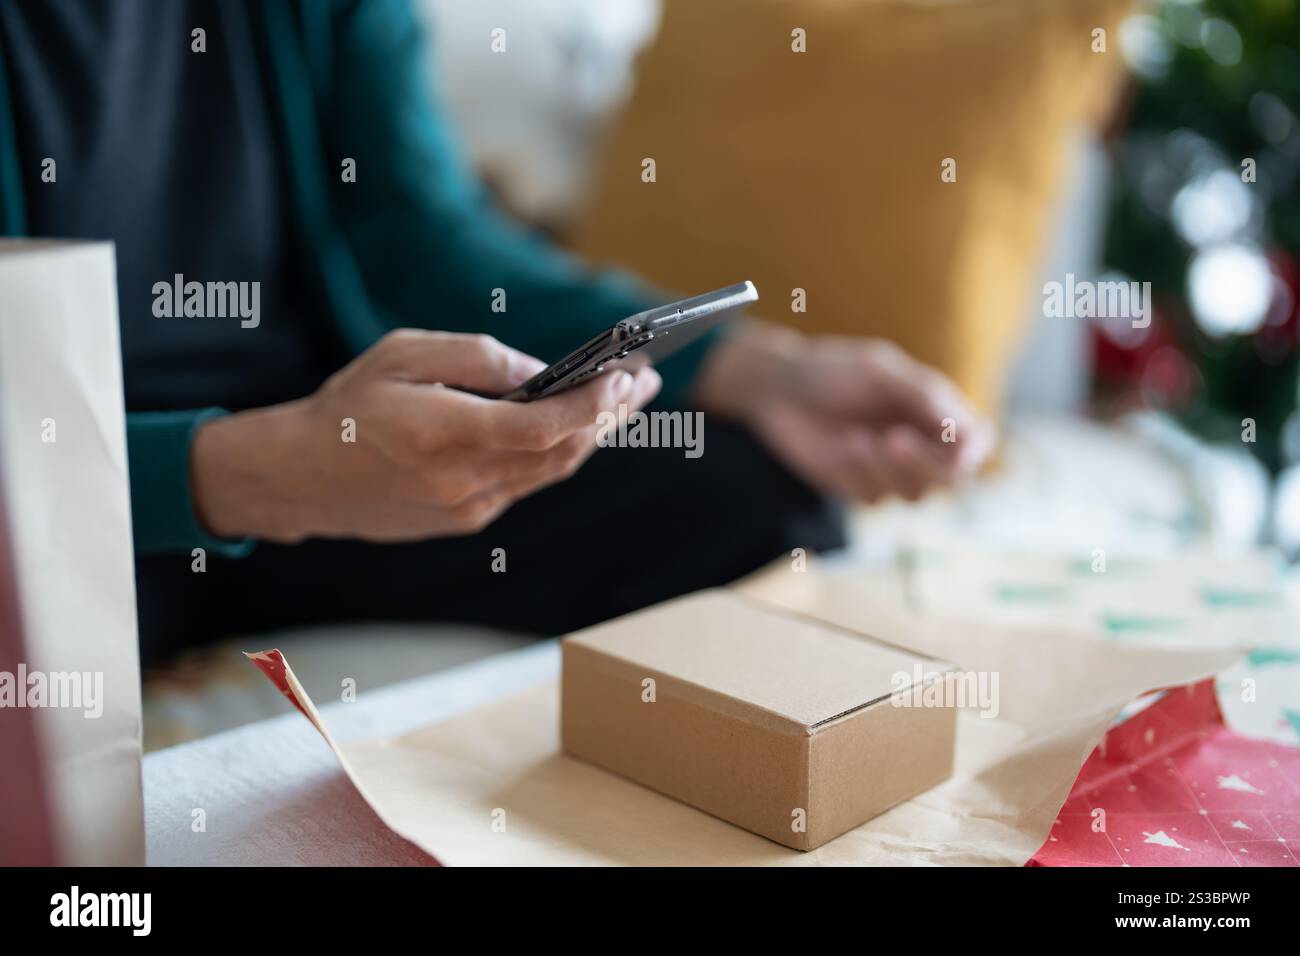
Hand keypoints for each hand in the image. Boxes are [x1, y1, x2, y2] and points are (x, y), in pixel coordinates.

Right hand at [191, 329, 660, 541]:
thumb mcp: (405, 354)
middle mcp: (466, 482)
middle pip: (562, 452)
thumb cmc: (349, 404)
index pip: (546, 427)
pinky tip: (575, 429)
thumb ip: (479, 360)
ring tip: (623, 403)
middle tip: (644, 384)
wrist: (301, 476)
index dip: (595, 403)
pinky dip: (557, 455)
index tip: (628, 376)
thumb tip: (542, 372)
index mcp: (449, 436)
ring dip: (592, 438)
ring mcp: (469, 508)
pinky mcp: (466, 520)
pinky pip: (526, 485)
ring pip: (550, 473)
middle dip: (610, 416)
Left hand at [694, 322, 994, 501]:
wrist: (775, 388)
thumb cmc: (832, 371)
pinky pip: (873, 497)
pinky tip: (839, 449)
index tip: (956, 453)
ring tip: (855, 439)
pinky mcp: (857, 485)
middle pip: (951, 477)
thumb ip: (924, 399)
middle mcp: (918, 442)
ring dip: (888, 471)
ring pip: (915, 494)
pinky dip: (858, 475)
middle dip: (925, 463)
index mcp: (933, 409)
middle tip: (893, 440)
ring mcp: (888, 468)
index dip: (973, 453)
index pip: (976, 442)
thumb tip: (968, 433)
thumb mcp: (880, 373)